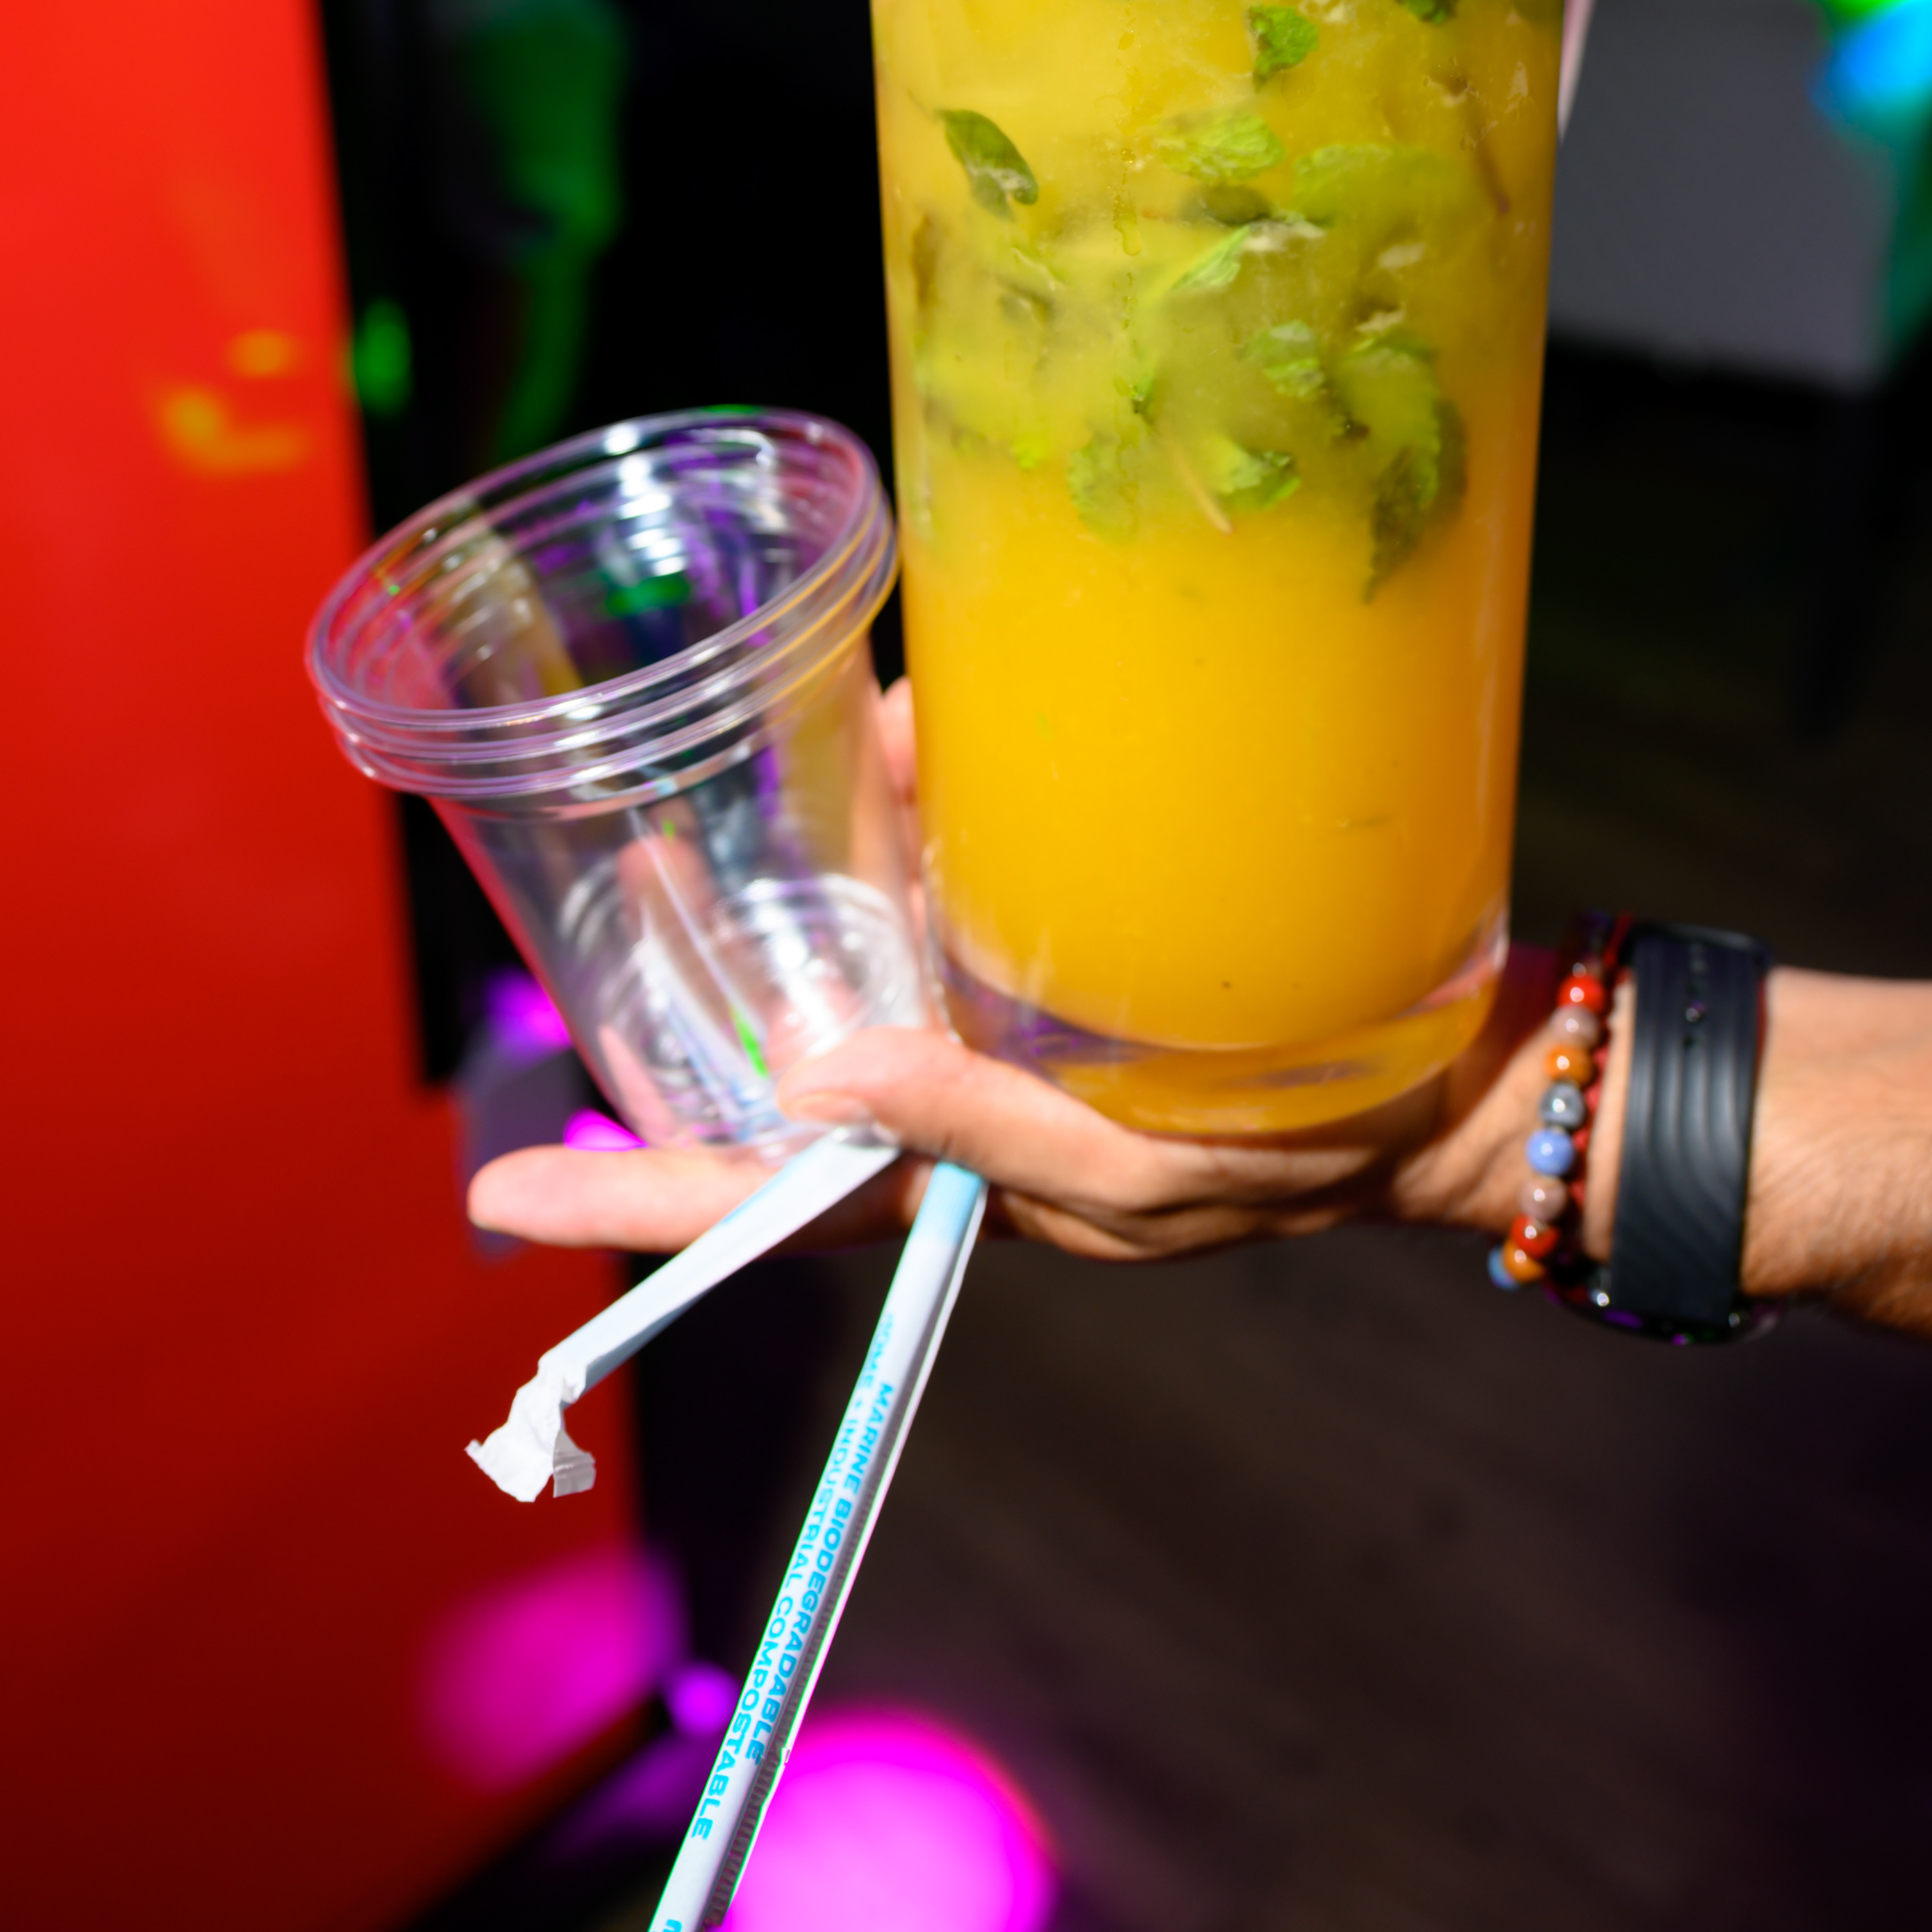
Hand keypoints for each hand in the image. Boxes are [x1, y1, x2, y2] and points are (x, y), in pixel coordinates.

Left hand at [467, 680, 1601, 1265]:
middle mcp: (946, 1087)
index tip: (496, 1190)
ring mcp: (998, 1008)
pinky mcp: (1057, 935)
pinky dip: (911, 800)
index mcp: (947, 1179)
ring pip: (855, 937)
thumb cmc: (1291, 1156)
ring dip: (794, 865)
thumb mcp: (1128, 1170)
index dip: (625, 1200)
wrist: (1435, 1078)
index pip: (758, 1204)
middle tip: (621, 876)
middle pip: (781, 1048)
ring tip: (722, 781)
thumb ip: (972, 1122)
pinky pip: (950, 868)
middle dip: (692, 976)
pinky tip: (883, 727)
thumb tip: (815, 1079)